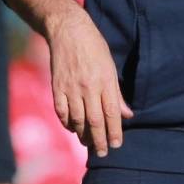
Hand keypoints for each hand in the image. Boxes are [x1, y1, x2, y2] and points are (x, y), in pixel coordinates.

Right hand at [47, 8, 133, 156]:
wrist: (69, 31)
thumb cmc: (95, 48)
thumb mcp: (111, 67)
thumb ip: (117, 94)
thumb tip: (127, 115)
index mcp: (105, 81)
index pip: (111, 113)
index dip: (114, 131)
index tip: (116, 144)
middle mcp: (88, 87)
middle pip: (95, 120)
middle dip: (100, 140)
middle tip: (103, 152)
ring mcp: (71, 88)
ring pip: (77, 119)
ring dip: (83, 135)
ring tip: (89, 144)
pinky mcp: (56, 87)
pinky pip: (62, 112)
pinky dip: (67, 123)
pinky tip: (73, 129)